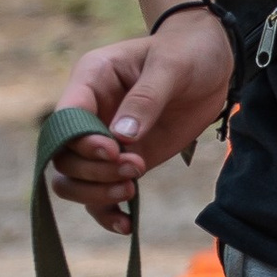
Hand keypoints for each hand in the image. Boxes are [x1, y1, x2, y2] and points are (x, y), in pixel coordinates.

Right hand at [49, 10, 236, 234]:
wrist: (213, 61)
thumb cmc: (188, 52)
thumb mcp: (171, 66)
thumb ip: (146, 98)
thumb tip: (121, 136)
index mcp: (91, 79)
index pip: (64, 119)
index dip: (80, 142)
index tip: (114, 151)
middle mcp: (90, 112)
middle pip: (63, 156)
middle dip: (94, 171)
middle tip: (133, 167)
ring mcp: (105, 140)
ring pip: (74, 180)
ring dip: (97, 193)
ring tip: (131, 190)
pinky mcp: (125, 160)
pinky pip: (101, 193)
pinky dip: (108, 212)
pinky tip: (126, 224)